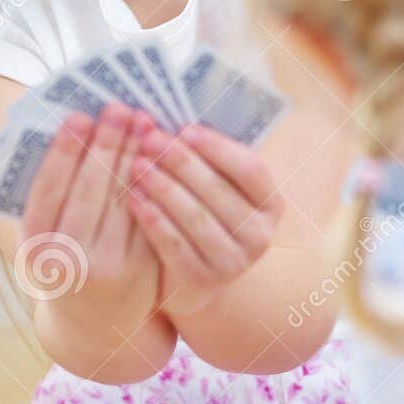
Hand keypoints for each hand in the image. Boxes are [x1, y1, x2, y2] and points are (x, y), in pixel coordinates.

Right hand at [17, 103, 160, 334]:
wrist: (92, 325)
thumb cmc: (64, 264)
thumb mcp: (45, 239)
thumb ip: (54, 198)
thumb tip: (77, 131)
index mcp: (34, 246)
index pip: (49, 189)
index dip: (64, 151)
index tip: (79, 115)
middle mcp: (67, 259)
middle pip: (90, 190)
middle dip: (107, 144)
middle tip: (120, 107)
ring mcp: (106, 267)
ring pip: (123, 200)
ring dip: (136, 156)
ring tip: (145, 122)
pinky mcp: (139, 270)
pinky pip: (147, 216)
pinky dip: (154, 182)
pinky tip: (159, 154)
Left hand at [125, 117, 284, 317]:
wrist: (197, 273)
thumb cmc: (205, 214)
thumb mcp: (217, 187)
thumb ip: (205, 159)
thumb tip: (170, 123)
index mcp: (270, 205)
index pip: (251, 169)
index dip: (218, 147)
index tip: (184, 129)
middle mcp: (259, 235)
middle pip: (218, 191)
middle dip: (181, 162)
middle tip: (150, 140)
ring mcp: (235, 262)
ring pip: (195, 217)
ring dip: (163, 187)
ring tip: (137, 164)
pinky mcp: (204, 280)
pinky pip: (175, 245)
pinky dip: (152, 219)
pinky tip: (133, 198)